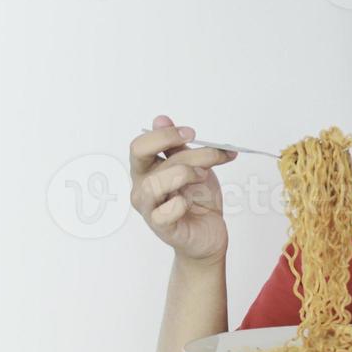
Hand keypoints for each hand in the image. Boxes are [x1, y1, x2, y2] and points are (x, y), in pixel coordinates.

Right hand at [129, 115, 237, 263]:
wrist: (210, 233)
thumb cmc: (199, 200)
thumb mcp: (195, 166)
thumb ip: (179, 146)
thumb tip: (160, 119)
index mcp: (147, 169)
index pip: (140, 144)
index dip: (164, 134)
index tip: (191, 133)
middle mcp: (142, 187)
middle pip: (141, 155)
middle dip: (172, 143)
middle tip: (201, 146)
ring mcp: (149, 208)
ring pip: (153, 183)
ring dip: (184, 172)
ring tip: (203, 176)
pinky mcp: (162, 228)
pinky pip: (163, 214)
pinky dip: (178, 205)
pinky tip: (188, 203)